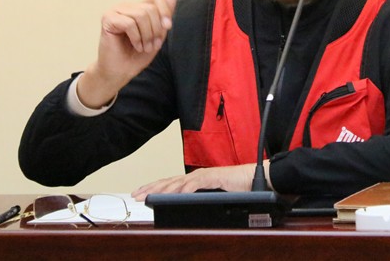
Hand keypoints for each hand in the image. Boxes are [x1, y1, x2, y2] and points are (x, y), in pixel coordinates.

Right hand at [77, 0, 177, 107]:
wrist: (120, 72)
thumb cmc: (137, 55)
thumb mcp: (158, 34)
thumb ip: (165, 14)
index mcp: (138, 7)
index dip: (165, 10)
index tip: (168, 27)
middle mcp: (127, 6)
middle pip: (150, 8)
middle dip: (156, 29)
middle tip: (152, 45)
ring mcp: (116, 11)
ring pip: (141, 15)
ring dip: (147, 35)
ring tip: (144, 47)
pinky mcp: (108, 19)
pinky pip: (130, 23)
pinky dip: (136, 38)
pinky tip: (136, 46)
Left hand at [130, 163, 256, 201]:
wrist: (254, 180)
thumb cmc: (235, 189)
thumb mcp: (212, 198)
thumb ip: (199, 202)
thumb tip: (185, 213)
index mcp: (194, 180)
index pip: (170, 184)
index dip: (154, 188)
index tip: (140, 194)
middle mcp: (196, 176)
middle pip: (169, 182)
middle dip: (151, 188)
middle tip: (136, 194)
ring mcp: (204, 176)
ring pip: (178, 182)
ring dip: (163, 189)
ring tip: (150, 195)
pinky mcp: (214, 177)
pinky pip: (196, 183)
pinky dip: (186, 189)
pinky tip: (176, 195)